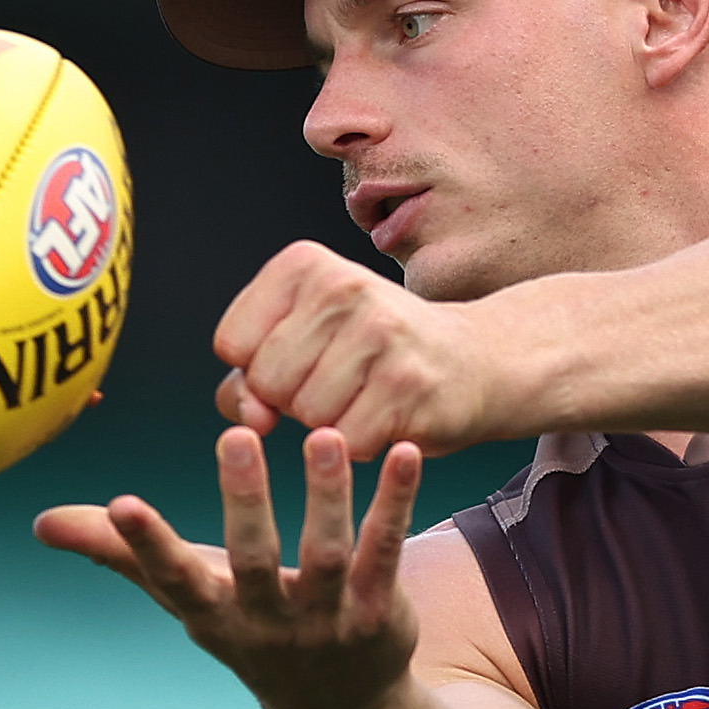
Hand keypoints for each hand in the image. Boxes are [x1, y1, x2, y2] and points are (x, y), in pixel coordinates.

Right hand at [34, 425, 423, 708]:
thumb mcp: (188, 599)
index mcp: (215, 615)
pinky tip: (406, 453)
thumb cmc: (250, 631)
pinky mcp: (381, 612)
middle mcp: (269, 622)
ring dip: (325, 495)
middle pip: (254, 559)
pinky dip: (395, 503)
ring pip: (327, 553)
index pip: (174, 579)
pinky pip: (387, 550)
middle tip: (235, 437)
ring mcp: (328, 621)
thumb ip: (121, 555)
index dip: (146, 545)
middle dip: (244, 501)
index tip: (121, 503)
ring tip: (324, 435)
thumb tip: (43, 524)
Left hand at [213, 242, 498, 457]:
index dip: (261, 370)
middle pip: (267, 382)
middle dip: (295, 400)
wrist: (476, 361)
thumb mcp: (304, 342)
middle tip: (344, 379)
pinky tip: (390, 415)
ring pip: (307, 415)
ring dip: (332, 424)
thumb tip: (254, 418)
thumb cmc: (376, 355)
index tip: (307, 356)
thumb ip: (249, 379)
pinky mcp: (408, 383)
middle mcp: (342, 286)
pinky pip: (348, 441)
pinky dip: (364, 443)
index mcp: (303, 264)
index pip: (231, 343)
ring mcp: (379, 332)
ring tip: (368, 395)